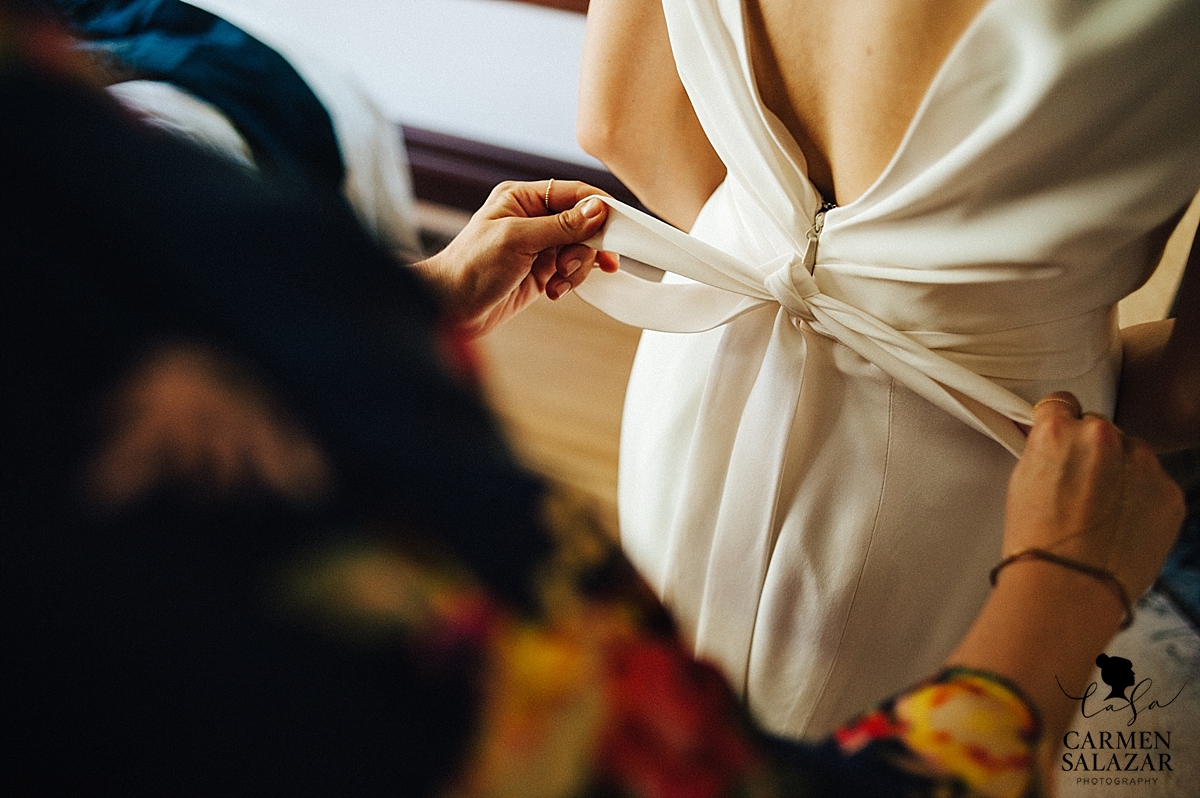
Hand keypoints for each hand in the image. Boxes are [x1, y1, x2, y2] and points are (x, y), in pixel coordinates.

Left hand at [411, 180, 618, 337]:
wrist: (450, 309)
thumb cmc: (471, 268)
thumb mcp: (517, 239)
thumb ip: (561, 225)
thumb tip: (598, 208)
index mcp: (523, 198)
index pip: (574, 193)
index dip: (599, 209)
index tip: (619, 227)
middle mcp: (533, 218)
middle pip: (583, 224)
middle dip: (584, 248)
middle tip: (569, 267)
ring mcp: (539, 246)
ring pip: (581, 250)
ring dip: (577, 269)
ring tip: (558, 283)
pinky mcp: (542, 272)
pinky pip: (572, 271)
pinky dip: (570, 282)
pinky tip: (555, 292)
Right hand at [1003, 392, 1184, 599]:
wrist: (1069, 587)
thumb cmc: (1038, 544)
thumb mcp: (1021, 483)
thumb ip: (1044, 453)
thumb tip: (1056, 449)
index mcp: (1058, 431)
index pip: (1061, 404)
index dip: (1059, 424)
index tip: (1061, 438)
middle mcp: (1103, 439)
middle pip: (1100, 429)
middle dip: (1092, 451)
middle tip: (1078, 487)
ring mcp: (1142, 465)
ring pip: (1133, 454)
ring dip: (1122, 472)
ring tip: (1100, 512)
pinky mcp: (1170, 493)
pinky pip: (1156, 484)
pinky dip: (1143, 499)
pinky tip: (1121, 524)